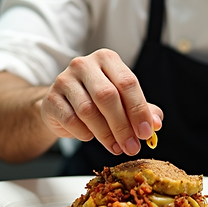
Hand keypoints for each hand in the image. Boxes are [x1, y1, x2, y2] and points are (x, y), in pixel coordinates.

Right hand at [40, 49, 162, 155]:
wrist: (61, 104)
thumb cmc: (95, 99)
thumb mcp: (122, 100)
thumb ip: (141, 109)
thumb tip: (156, 123)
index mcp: (107, 59)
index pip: (127, 82)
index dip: (139, 110)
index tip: (146, 133)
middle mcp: (84, 64)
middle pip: (107, 96)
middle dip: (122, 126)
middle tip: (132, 147)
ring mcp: (64, 79)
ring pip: (88, 111)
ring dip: (105, 134)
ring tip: (115, 147)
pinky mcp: (51, 98)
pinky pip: (71, 120)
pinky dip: (84, 133)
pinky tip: (90, 136)